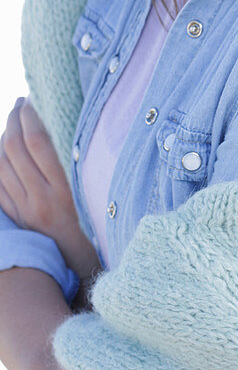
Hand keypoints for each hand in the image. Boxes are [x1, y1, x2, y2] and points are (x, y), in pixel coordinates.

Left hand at [0, 97, 100, 278]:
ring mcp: (23, 209)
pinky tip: (2, 150)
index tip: (32, 101)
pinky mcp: (15, 217)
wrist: (78, 268)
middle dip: (13, 121)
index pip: (38, 144)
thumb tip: (70, 139)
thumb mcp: (94, 200)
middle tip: (19, 103)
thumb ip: (81, 173)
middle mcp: (38, 199)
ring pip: (2, 164)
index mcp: (62, 192)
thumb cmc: (96, 234)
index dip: (31, 118)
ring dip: (2, 137)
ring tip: (10, 120)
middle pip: (15, 150)